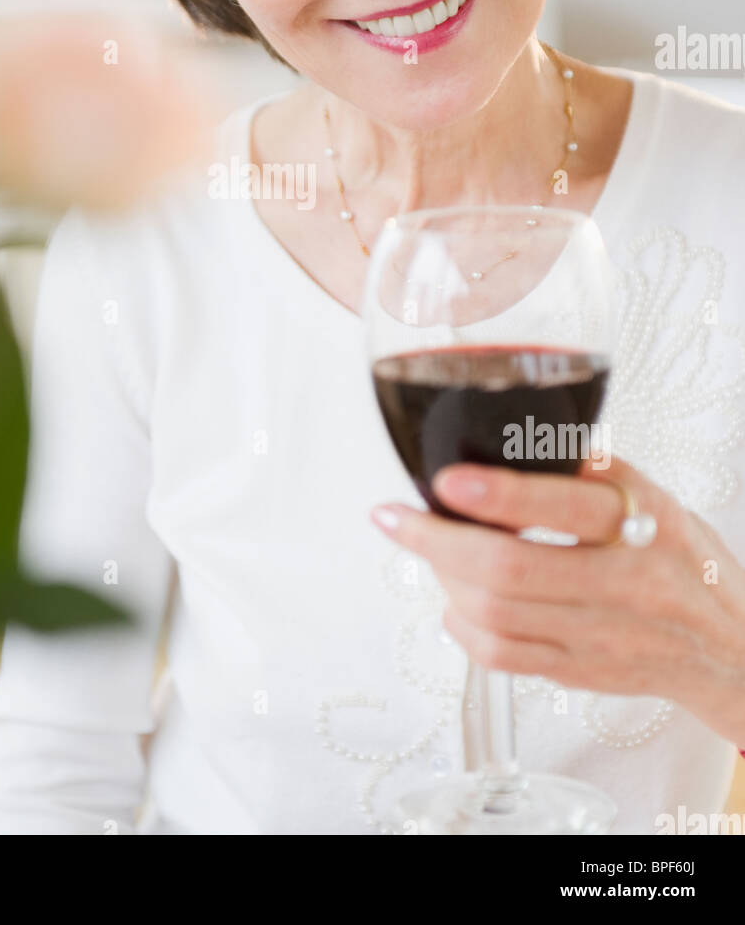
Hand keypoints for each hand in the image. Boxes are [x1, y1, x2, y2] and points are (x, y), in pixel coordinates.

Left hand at [371, 453, 744, 746]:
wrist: (732, 648)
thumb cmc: (681, 558)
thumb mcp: (654, 497)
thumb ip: (591, 471)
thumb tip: (512, 432)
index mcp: (643, 524)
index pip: (563, 508)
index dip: (497, 495)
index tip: (443, 479)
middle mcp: (625, 583)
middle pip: (510, 570)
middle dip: (437, 541)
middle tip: (395, 518)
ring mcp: (602, 637)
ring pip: (498, 616)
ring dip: (443, 579)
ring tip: (425, 550)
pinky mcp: (583, 674)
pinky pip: (505, 658)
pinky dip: (463, 627)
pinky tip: (453, 602)